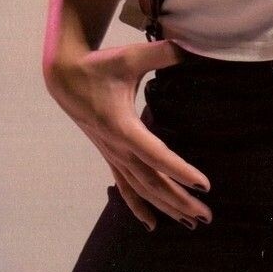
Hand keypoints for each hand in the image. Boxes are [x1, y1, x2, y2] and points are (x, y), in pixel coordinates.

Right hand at [43, 38, 211, 232]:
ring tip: (192, 223)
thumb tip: (187, 48)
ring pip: (141, 189)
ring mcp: (113, 155)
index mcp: (123, 127)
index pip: (156, 155)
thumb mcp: (129, 56)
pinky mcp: (110, 155)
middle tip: (207, 215)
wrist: (65, 77)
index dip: (180, 171)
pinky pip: (126, 187)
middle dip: (180, 200)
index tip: (203, 185)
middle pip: (152, 181)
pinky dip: (139, 206)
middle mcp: (118, 148)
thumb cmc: (99, 65)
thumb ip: (160, 53)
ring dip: (166, 206)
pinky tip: (152, 224)